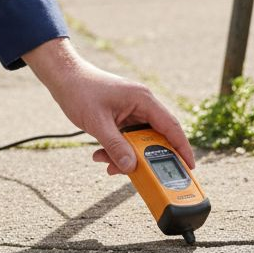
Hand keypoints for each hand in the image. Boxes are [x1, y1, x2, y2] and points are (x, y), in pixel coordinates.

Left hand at [23, 38, 195, 175]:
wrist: (63, 77)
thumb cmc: (80, 91)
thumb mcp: (98, 123)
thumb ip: (115, 146)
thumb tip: (130, 167)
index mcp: (143, 99)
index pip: (171, 126)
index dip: (182, 147)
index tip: (190, 166)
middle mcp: (142, 104)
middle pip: (155, 137)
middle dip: (146, 158)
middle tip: (140, 175)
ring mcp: (131, 110)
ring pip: (139, 141)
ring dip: (126, 155)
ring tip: (107, 164)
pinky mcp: (121, 116)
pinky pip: (126, 138)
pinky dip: (117, 149)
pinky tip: (102, 155)